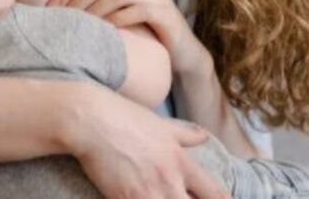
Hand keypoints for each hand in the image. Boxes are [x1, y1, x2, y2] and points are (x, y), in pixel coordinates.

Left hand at [49, 0, 208, 74]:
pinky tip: (104, 34)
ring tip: (80, 28)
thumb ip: (93, 0)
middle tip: (63, 20)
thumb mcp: (115, 13)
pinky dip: (116, 20)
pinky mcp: (166, 11)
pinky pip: (136, 10)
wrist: (179, 53)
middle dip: (78, 0)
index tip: (51, 8)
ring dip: (94, 11)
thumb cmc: (140, 33)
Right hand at [64, 84, 230, 198]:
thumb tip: (203, 137)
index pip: (215, 193)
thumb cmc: (127, 118)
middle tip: (178, 197)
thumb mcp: (162, 124)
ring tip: (156, 197)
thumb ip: (186, 134)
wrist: (93, 121)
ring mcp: (147, 193)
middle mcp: (169, 180)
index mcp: (182, 162)